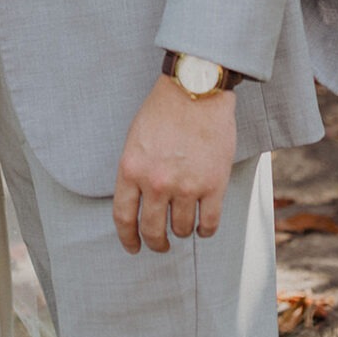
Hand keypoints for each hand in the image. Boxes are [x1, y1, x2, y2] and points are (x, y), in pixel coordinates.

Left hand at [112, 75, 236, 254]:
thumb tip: (136, 204)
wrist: (196, 89)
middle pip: (152, 230)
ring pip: (181, 229)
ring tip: (184, 225)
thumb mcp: (135, 139)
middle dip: (156, 243)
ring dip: (182, 231)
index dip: (128, 238)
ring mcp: (186, 186)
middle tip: (161, 245)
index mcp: (131, 168)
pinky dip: (205, 231)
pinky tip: (203, 227)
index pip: (123, 217)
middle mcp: (156, 182)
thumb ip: (135, 172)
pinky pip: (209, 224)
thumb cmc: (164, 109)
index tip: (133, 247)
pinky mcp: (213, 185)